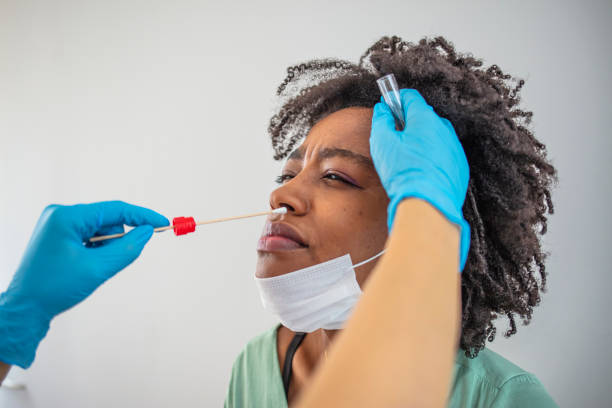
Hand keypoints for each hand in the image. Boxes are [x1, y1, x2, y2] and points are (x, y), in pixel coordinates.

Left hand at [0, 201, 168, 367]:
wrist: (24, 309)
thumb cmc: (54, 289)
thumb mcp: (98, 269)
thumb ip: (127, 248)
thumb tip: (148, 232)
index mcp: (67, 216)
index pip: (115, 209)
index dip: (142, 216)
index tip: (163, 223)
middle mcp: (60, 215)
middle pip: (107, 219)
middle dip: (119, 238)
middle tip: (121, 256)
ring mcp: (57, 225)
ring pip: (99, 229)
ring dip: (106, 247)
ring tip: (93, 268)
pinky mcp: (57, 235)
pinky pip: (88, 236)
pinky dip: (97, 250)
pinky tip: (86, 266)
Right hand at [370, 89, 470, 270]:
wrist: (427, 204)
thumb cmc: (404, 172)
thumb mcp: (382, 143)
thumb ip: (381, 120)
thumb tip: (382, 110)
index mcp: (425, 119)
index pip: (411, 97)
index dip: (397, 100)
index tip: (388, 106)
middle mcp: (444, 129)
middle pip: (424, 116)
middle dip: (409, 123)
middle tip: (395, 137)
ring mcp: (454, 147)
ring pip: (435, 136)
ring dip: (421, 141)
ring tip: (407, 160)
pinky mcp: (459, 166)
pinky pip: (444, 154)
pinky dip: (432, 158)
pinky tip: (421, 172)